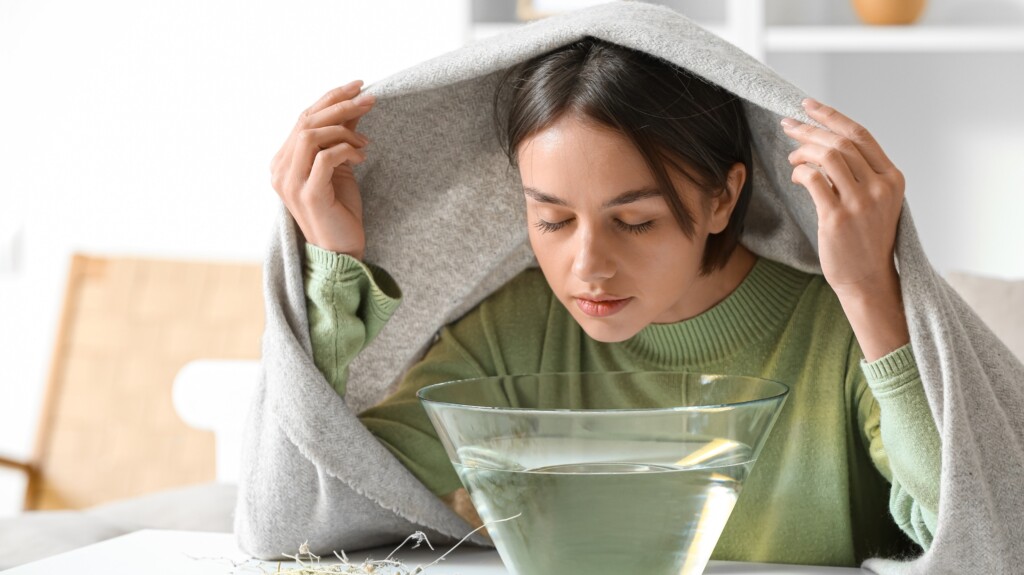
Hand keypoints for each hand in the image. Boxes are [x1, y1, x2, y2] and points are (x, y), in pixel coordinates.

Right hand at [270, 79, 375, 259]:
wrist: (341, 251)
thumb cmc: (340, 210)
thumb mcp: (341, 166)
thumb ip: (342, 137)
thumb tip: (355, 105)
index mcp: (283, 161)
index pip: (303, 118)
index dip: (330, 98)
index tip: (358, 86)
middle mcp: (280, 170)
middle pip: (306, 121)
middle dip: (341, 105)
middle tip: (370, 98)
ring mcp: (290, 183)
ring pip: (311, 135)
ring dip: (344, 130)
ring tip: (365, 142)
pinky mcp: (308, 194)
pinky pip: (325, 158)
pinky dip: (346, 151)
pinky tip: (361, 158)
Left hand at [782, 98, 904, 298]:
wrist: (867, 279)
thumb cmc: (866, 240)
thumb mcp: (876, 202)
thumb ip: (861, 174)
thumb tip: (826, 144)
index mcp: (893, 178)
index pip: (860, 135)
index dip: (831, 116)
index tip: (807, 105)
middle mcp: (880, 187)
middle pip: (840, 142)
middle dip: (809, 130)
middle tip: (787, 126)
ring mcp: (861, 202)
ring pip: (827, 156)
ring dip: (803, 151)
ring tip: (791, 158)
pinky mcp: (838, 217)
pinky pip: (813, 180)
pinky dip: (800, 172)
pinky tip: (795, 177)